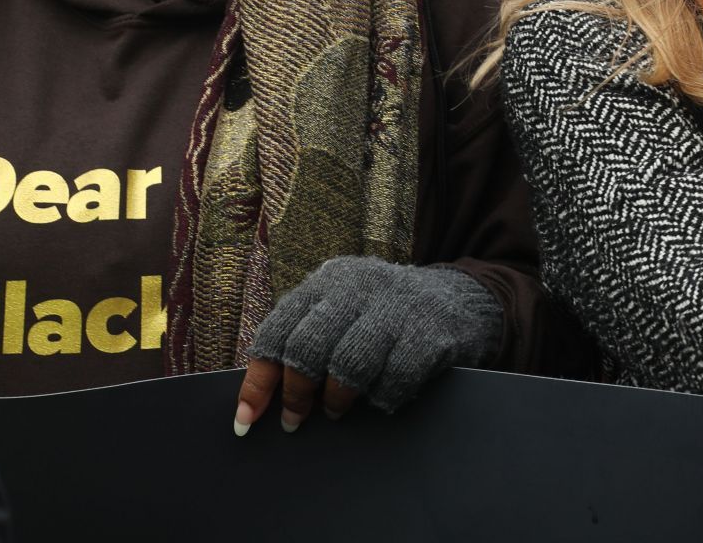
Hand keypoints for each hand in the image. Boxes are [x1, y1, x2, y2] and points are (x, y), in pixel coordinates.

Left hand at [233, 257, 501, 434]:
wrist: (456, 298)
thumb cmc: (382, 316)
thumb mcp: (340, 311)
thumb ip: (304, 338)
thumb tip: (260, 397)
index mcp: (327, 281)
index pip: (278, 330)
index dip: (258, 381)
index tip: (246, 420)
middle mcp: (358, 285)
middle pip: (308, 347)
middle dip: (297, 393)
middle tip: (296, 420)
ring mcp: (396, 305)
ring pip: (349, 365)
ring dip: (338, 399)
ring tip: (337, 410)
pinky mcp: (429, 330)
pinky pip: (394, 378)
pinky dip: (382, 398)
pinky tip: (381, 398)